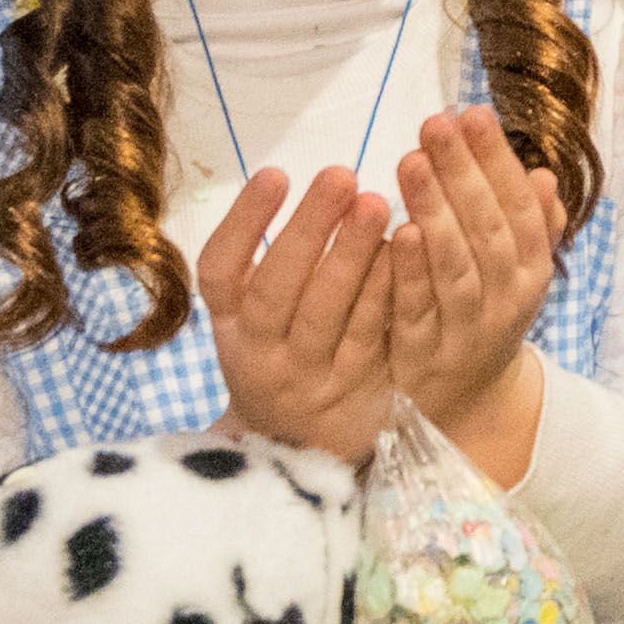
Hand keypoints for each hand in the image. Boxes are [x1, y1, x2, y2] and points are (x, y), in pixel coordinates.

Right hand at [196, 166, 395, 462]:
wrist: (303, 450)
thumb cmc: (287, 355)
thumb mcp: (261, 319)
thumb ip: (278, 263)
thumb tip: (305, 181)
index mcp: (228, 326)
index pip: (220, 273)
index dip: (243, 224)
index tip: (275, 173)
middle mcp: (256, 354)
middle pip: (275, 290)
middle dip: (307, 229)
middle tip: (341, 174)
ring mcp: (304, 378)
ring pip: (323, 314)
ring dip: (350, 256)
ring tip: (376, 203)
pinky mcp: (351, 393)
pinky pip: (368, 336)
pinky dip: (383, 293)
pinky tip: (403, 251)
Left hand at [387, 111, 561, 485]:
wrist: (465, 404)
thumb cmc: (484, 314)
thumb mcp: (517, 272)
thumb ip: (529, 225)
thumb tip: (543, 175)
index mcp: (532, 269)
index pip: (519, 206)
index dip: (497, 160)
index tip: (472, 113)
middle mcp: (508, 298)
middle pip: (488, 229)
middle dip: (463, 172)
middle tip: (435, 123)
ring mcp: (467, 328)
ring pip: (457, 266)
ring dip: (437, 211)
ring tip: (410, 162)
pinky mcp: (424, 354)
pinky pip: (419, 309)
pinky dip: (410, 272)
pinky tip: (396, 233)